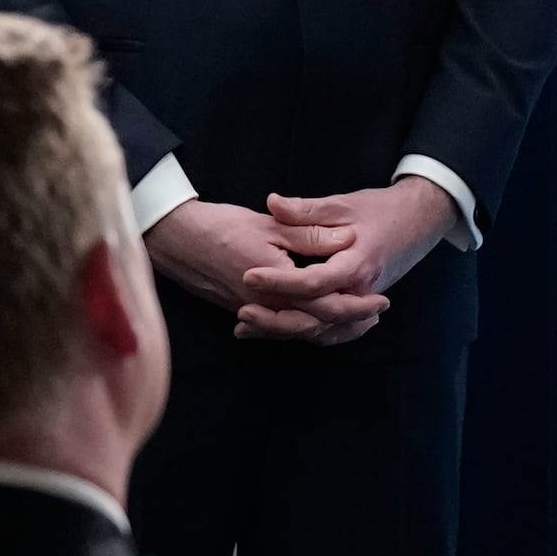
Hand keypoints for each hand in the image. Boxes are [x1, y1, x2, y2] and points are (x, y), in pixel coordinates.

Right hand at [147, 197, 388, 345]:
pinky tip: (316, 324)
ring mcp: (251, 311)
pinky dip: (301, 328)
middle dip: (348, 323)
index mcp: (276, 284)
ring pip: (297, 331)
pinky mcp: (242, 309)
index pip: (324, 305)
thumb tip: (346, 239)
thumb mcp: (270, 224)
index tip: (381, 302)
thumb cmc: (221, 227)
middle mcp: (264, 306)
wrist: (175, 238)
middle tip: (375, 316)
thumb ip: (309, 234)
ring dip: (327, 328)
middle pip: (314, 325)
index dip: (356, 306)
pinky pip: (278, 327)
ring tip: (355, 322)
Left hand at [253, 176, 457, 343]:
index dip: (279, 281)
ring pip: (322, 330)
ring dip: (284, 332)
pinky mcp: (359, 305)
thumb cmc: (383, 210)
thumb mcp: (344, 205)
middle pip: (316, 318)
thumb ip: (307, 210)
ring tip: (248, 328)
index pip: (313, 283)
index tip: (248, 274)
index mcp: (357, 265)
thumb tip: (273, 203)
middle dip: (276, 319)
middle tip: (242, 311)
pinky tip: (276, 331)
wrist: (422, 219)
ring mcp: (362, 302)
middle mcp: (361, 291)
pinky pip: (332, 329)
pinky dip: (305, 333)